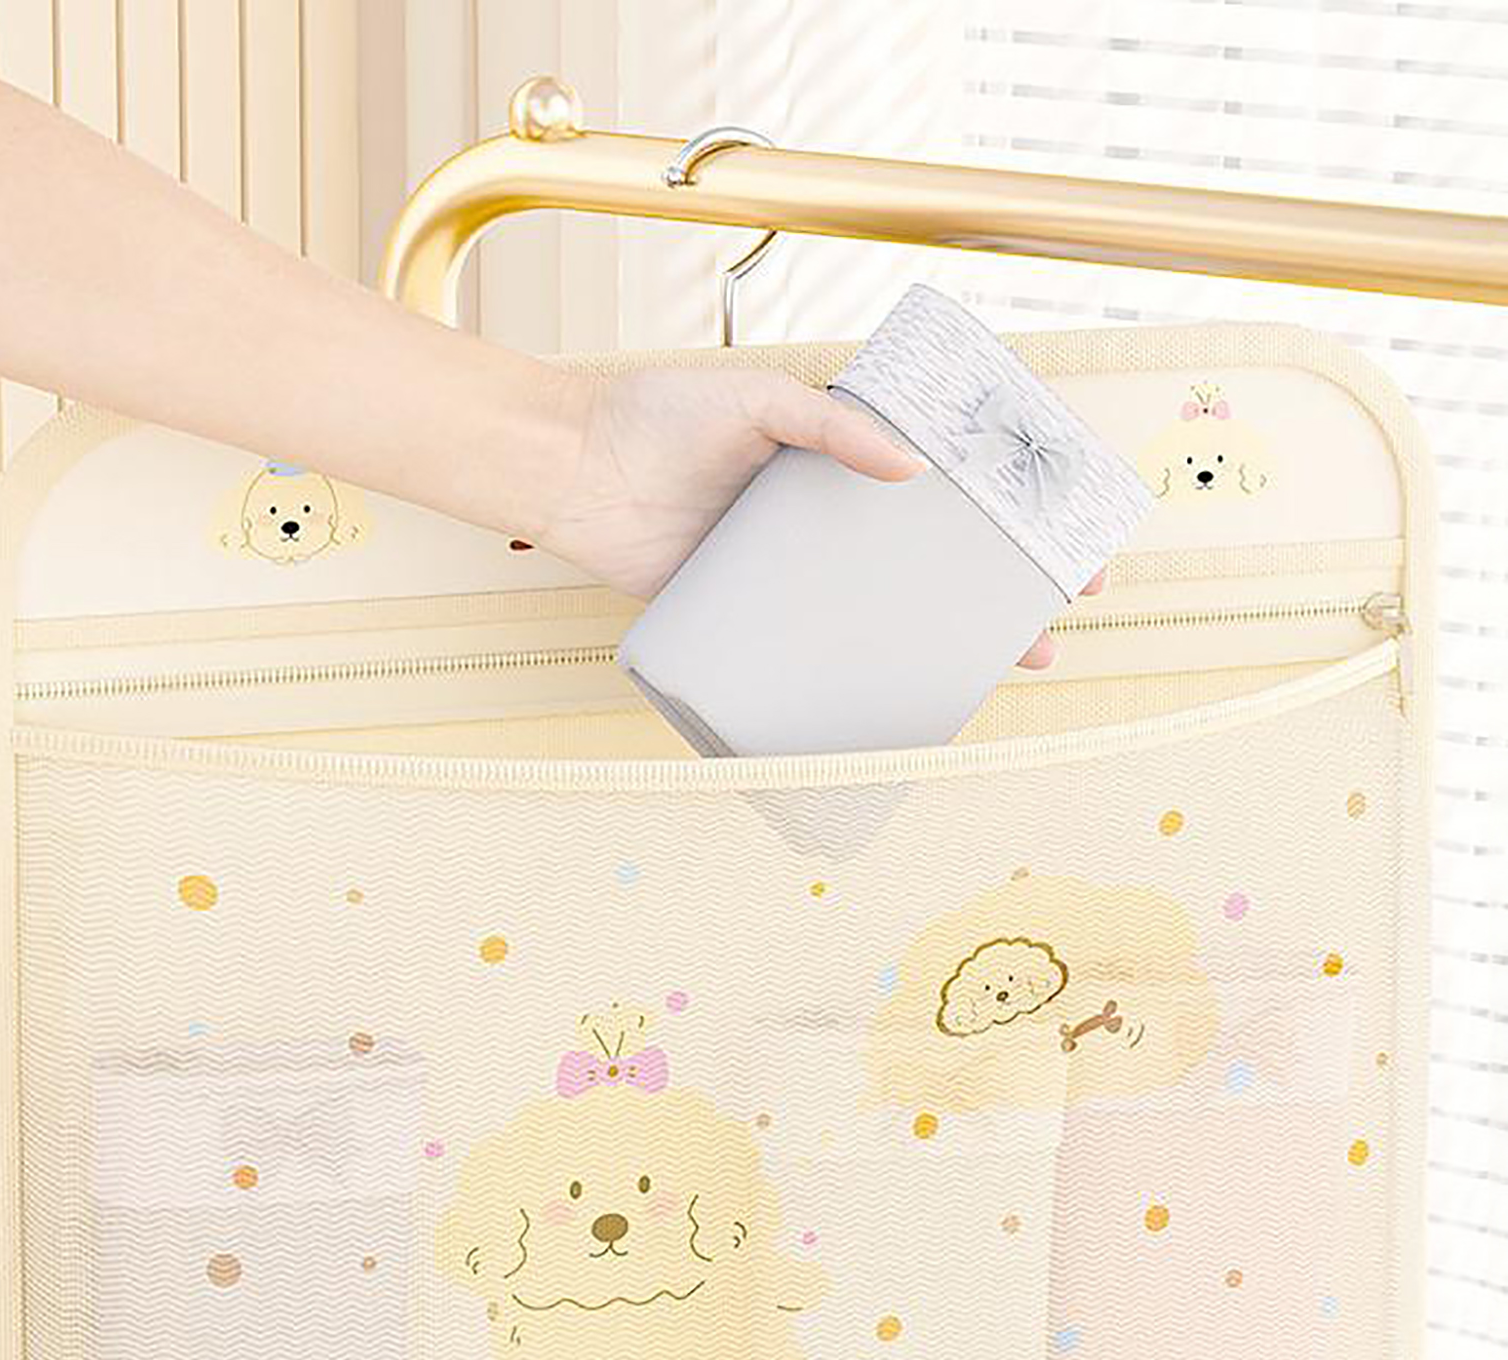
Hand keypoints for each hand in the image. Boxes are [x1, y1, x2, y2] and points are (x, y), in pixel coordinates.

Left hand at [541, 367, 1101, 661]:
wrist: (571, 471)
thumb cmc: (656, 417)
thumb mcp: (754, 400)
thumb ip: (830, 427)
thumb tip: (912, 468)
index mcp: (835, 460)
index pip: (938, 483)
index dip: (999, 508)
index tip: (1055, 532)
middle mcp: (823, 519)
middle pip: (928, 557)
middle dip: (995, 588)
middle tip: (1054, 616)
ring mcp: (790, 572)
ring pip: (884, 609)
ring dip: (945, 638)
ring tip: (1006, 663)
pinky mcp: (750, 613)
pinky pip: (815, 646)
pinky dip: (861, 671)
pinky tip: (903, 691)